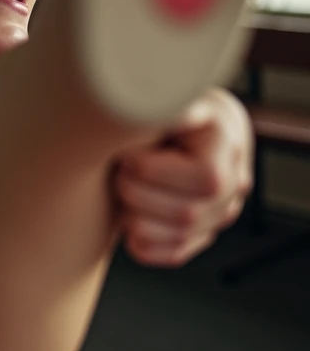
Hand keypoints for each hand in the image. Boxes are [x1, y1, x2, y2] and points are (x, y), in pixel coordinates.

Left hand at [113, 88, 253, 266]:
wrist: (183, 123)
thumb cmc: (171, 105)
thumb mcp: (172, 96)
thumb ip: (168, 106)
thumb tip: (164, 108)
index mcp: (227, 146)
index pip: (203, 178)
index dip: (154, 170)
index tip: (127, 155)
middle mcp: (232, 185)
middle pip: (186, 214)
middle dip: (138, 194)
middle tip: (119, 172)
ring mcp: (221, 214)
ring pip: (177, 239)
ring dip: (135, 218)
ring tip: (123, 190)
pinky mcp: (203, 234)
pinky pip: (172, 254)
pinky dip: (141, 242)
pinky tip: (129, 217)